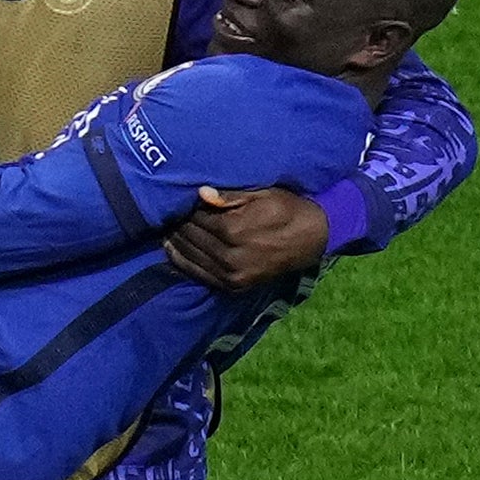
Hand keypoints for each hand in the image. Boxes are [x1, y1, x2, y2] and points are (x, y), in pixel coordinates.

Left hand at [164, 184, 331, 294]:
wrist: (312, 238)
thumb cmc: (287, 208)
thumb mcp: (263, 193)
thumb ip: (230, 195)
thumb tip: (200, 193)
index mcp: (234, 230)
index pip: (196, 217)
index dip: (185, 208)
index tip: (179, 200)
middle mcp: (229, 255)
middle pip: (191, 237)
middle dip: (178, 224)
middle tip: (168, 214)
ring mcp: (231, 274)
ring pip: (191, 257)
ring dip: (176, 243)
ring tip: (166, 230)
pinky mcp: (234, 286)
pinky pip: (200, 275)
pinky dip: (183, 263)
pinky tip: (174, 251)